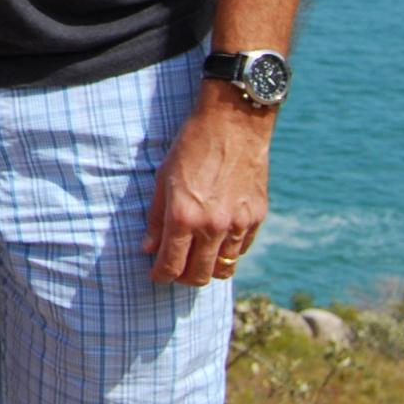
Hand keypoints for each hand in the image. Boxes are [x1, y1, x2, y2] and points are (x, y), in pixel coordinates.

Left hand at [142, 84, 274, 284]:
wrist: (233, 124)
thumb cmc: (192, 146)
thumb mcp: (163, 177)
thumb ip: (156, 217)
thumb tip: (148, 248)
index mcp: (184, 216)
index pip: (171, 264)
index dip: (160, 275)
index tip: (155, 275)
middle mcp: (213, 226)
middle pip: (199, 275)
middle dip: (183, 278)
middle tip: (174, 270)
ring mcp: (238, 224)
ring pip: (224, 268)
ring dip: (207, 268)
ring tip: (196, 258)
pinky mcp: (256, 218)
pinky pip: (241, 249)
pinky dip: (227, 251)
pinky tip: (217, 239)